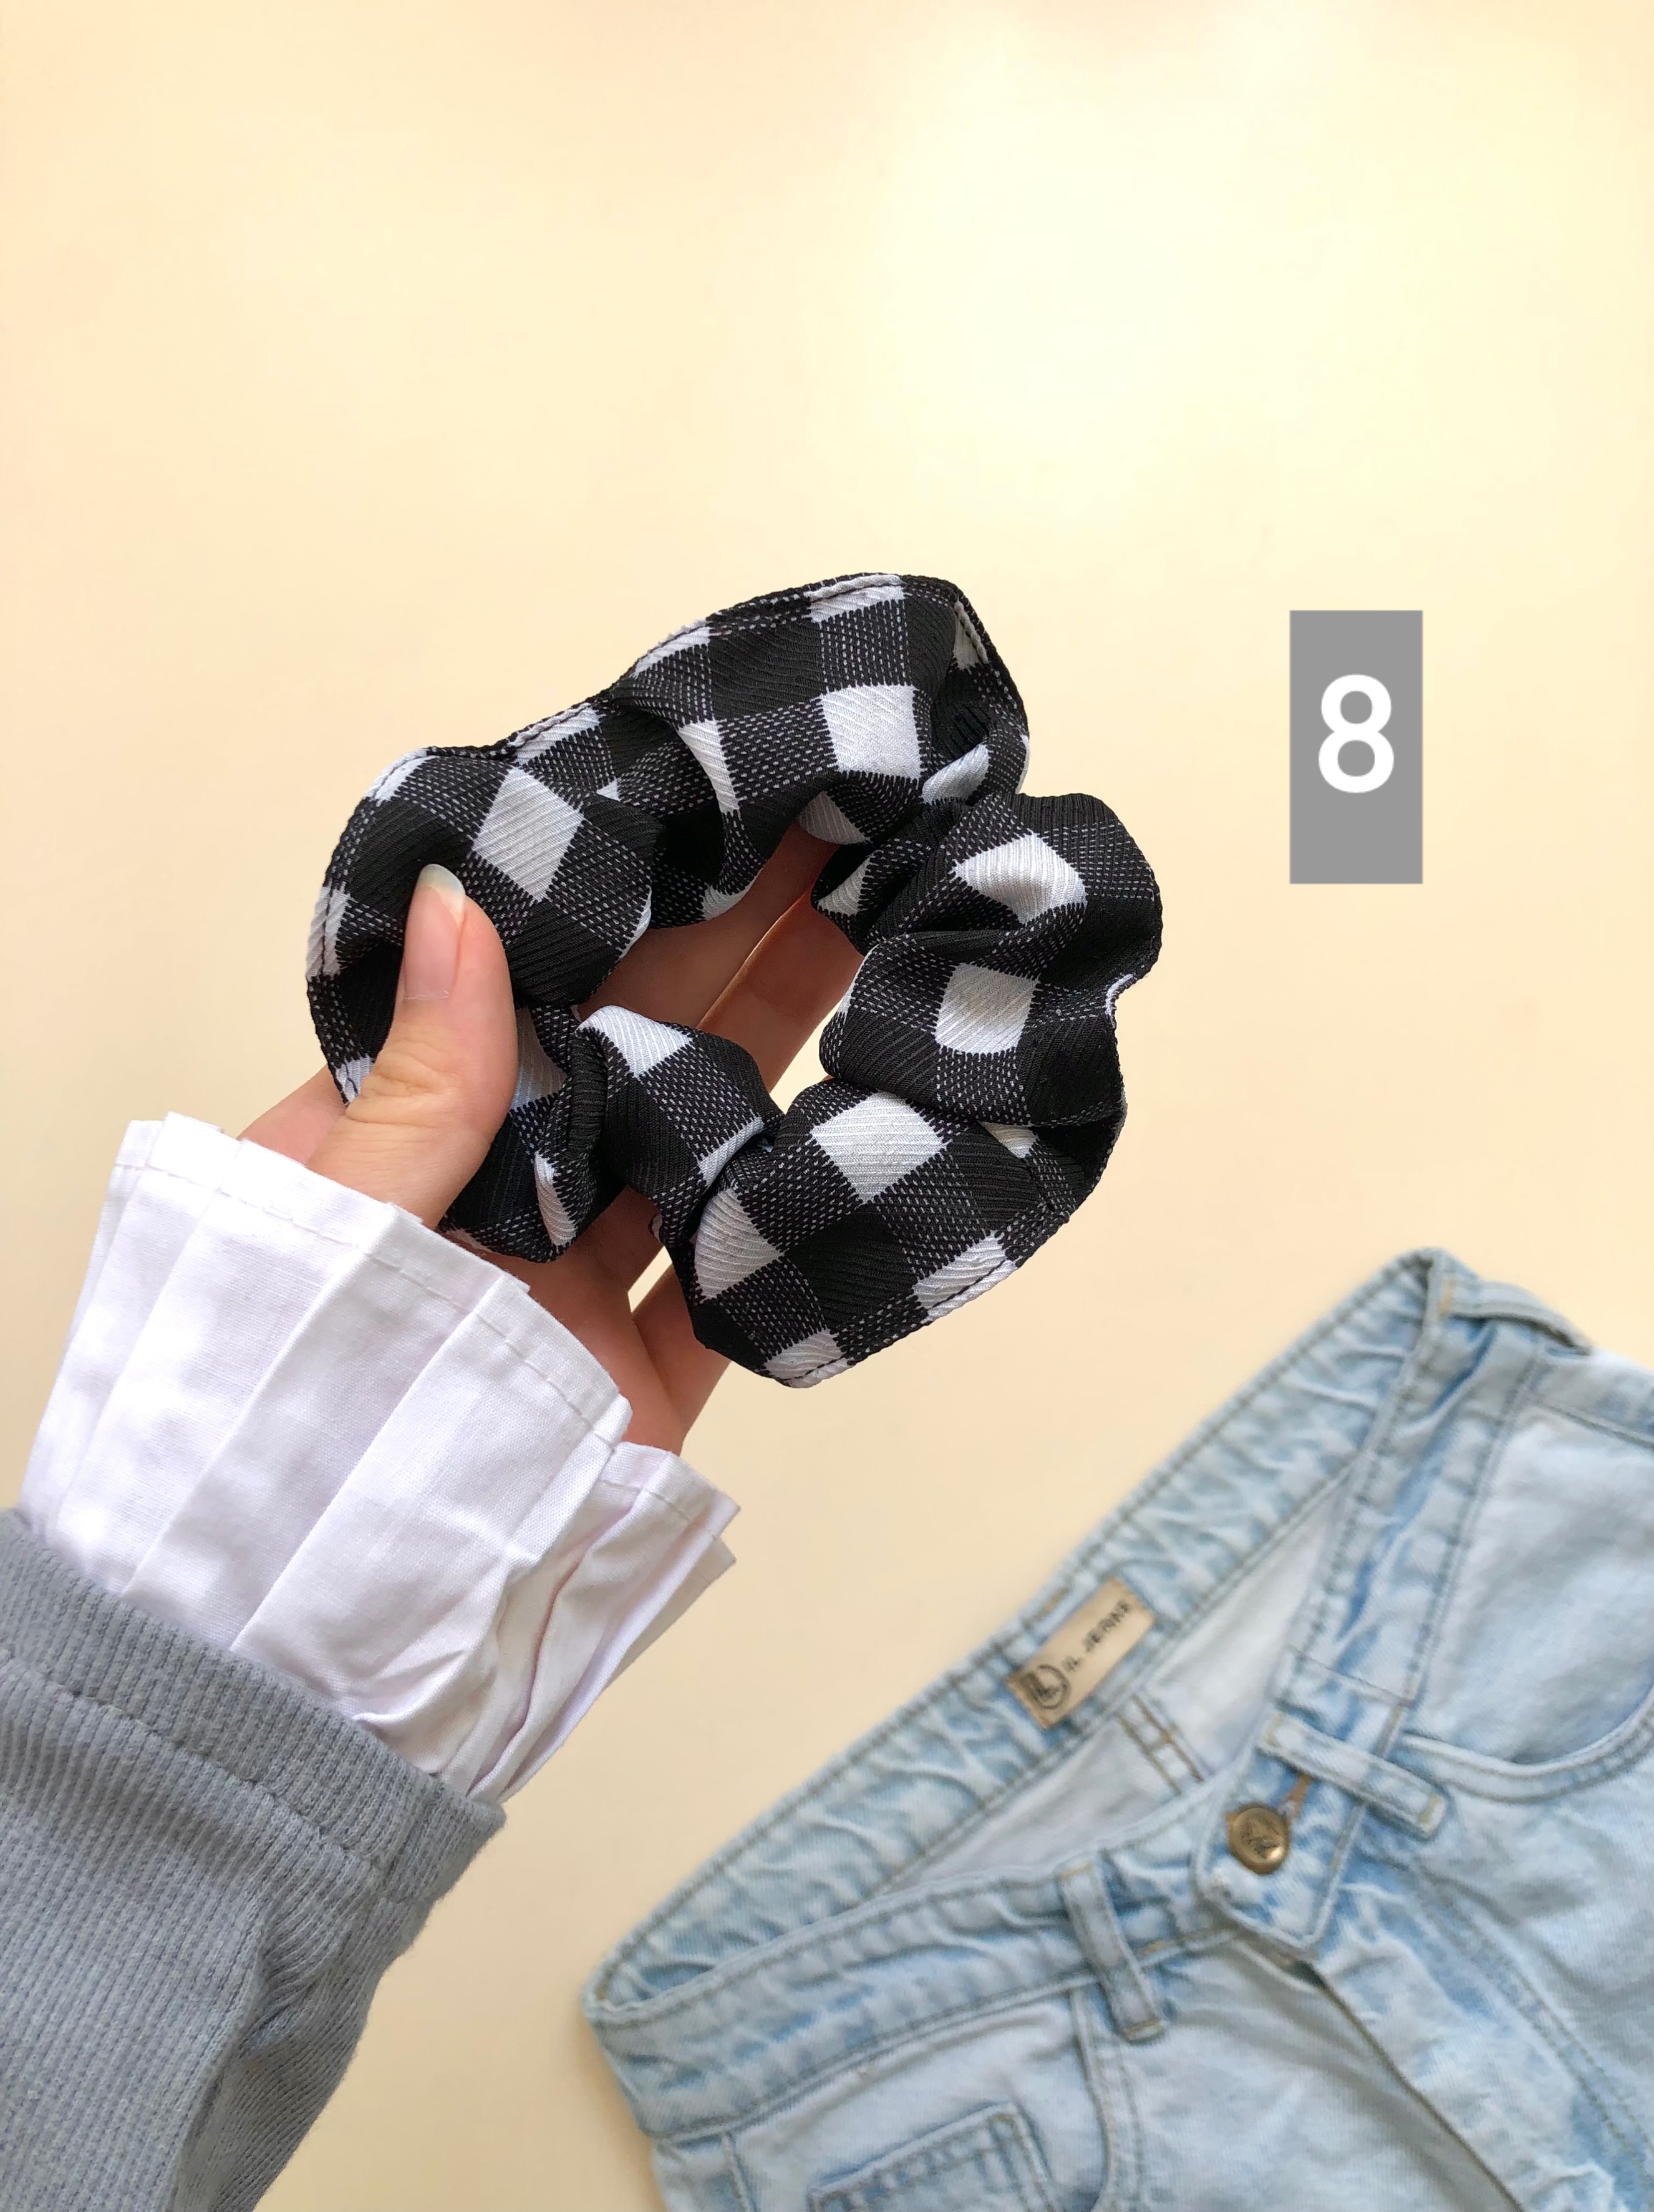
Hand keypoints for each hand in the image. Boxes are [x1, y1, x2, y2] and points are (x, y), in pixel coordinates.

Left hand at [241, 830, 859, 1452]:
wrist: (299, 1642)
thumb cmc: (275, 1417)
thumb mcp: (329, 1224)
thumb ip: (418, 1084)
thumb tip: (464, 904)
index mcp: (400, 1144)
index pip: (513, 993)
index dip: (603, 904)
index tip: (684, 809)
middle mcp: (498, 1203)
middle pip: (626, 1054)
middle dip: (720, 947)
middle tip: (819, 831)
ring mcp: (574, 1295)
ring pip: (694, 1147)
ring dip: (776, 1050)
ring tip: (867, 928)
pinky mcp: (641, 1386)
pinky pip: (734, 1284)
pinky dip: (795, 1215)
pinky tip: (868, 1111)